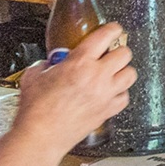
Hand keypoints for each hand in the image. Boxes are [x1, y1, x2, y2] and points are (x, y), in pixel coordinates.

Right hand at [14, 23, 134, 150]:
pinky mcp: (107, 112)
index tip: (113, 29)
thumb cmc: (35, 110)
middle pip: (125, 53)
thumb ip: (45, 65)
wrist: (40, 137)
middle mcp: (97, 76)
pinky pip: (124, 97)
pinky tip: (110, 93)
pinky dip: (120, 94)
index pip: (106, 36)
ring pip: (131, 74)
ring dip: (123, 71)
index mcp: (79, 62)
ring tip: (113, 73)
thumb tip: (49, 64)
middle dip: (118, 51)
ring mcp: (105, 95)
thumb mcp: (33, 76)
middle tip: (110, 54)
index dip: (113, 29)